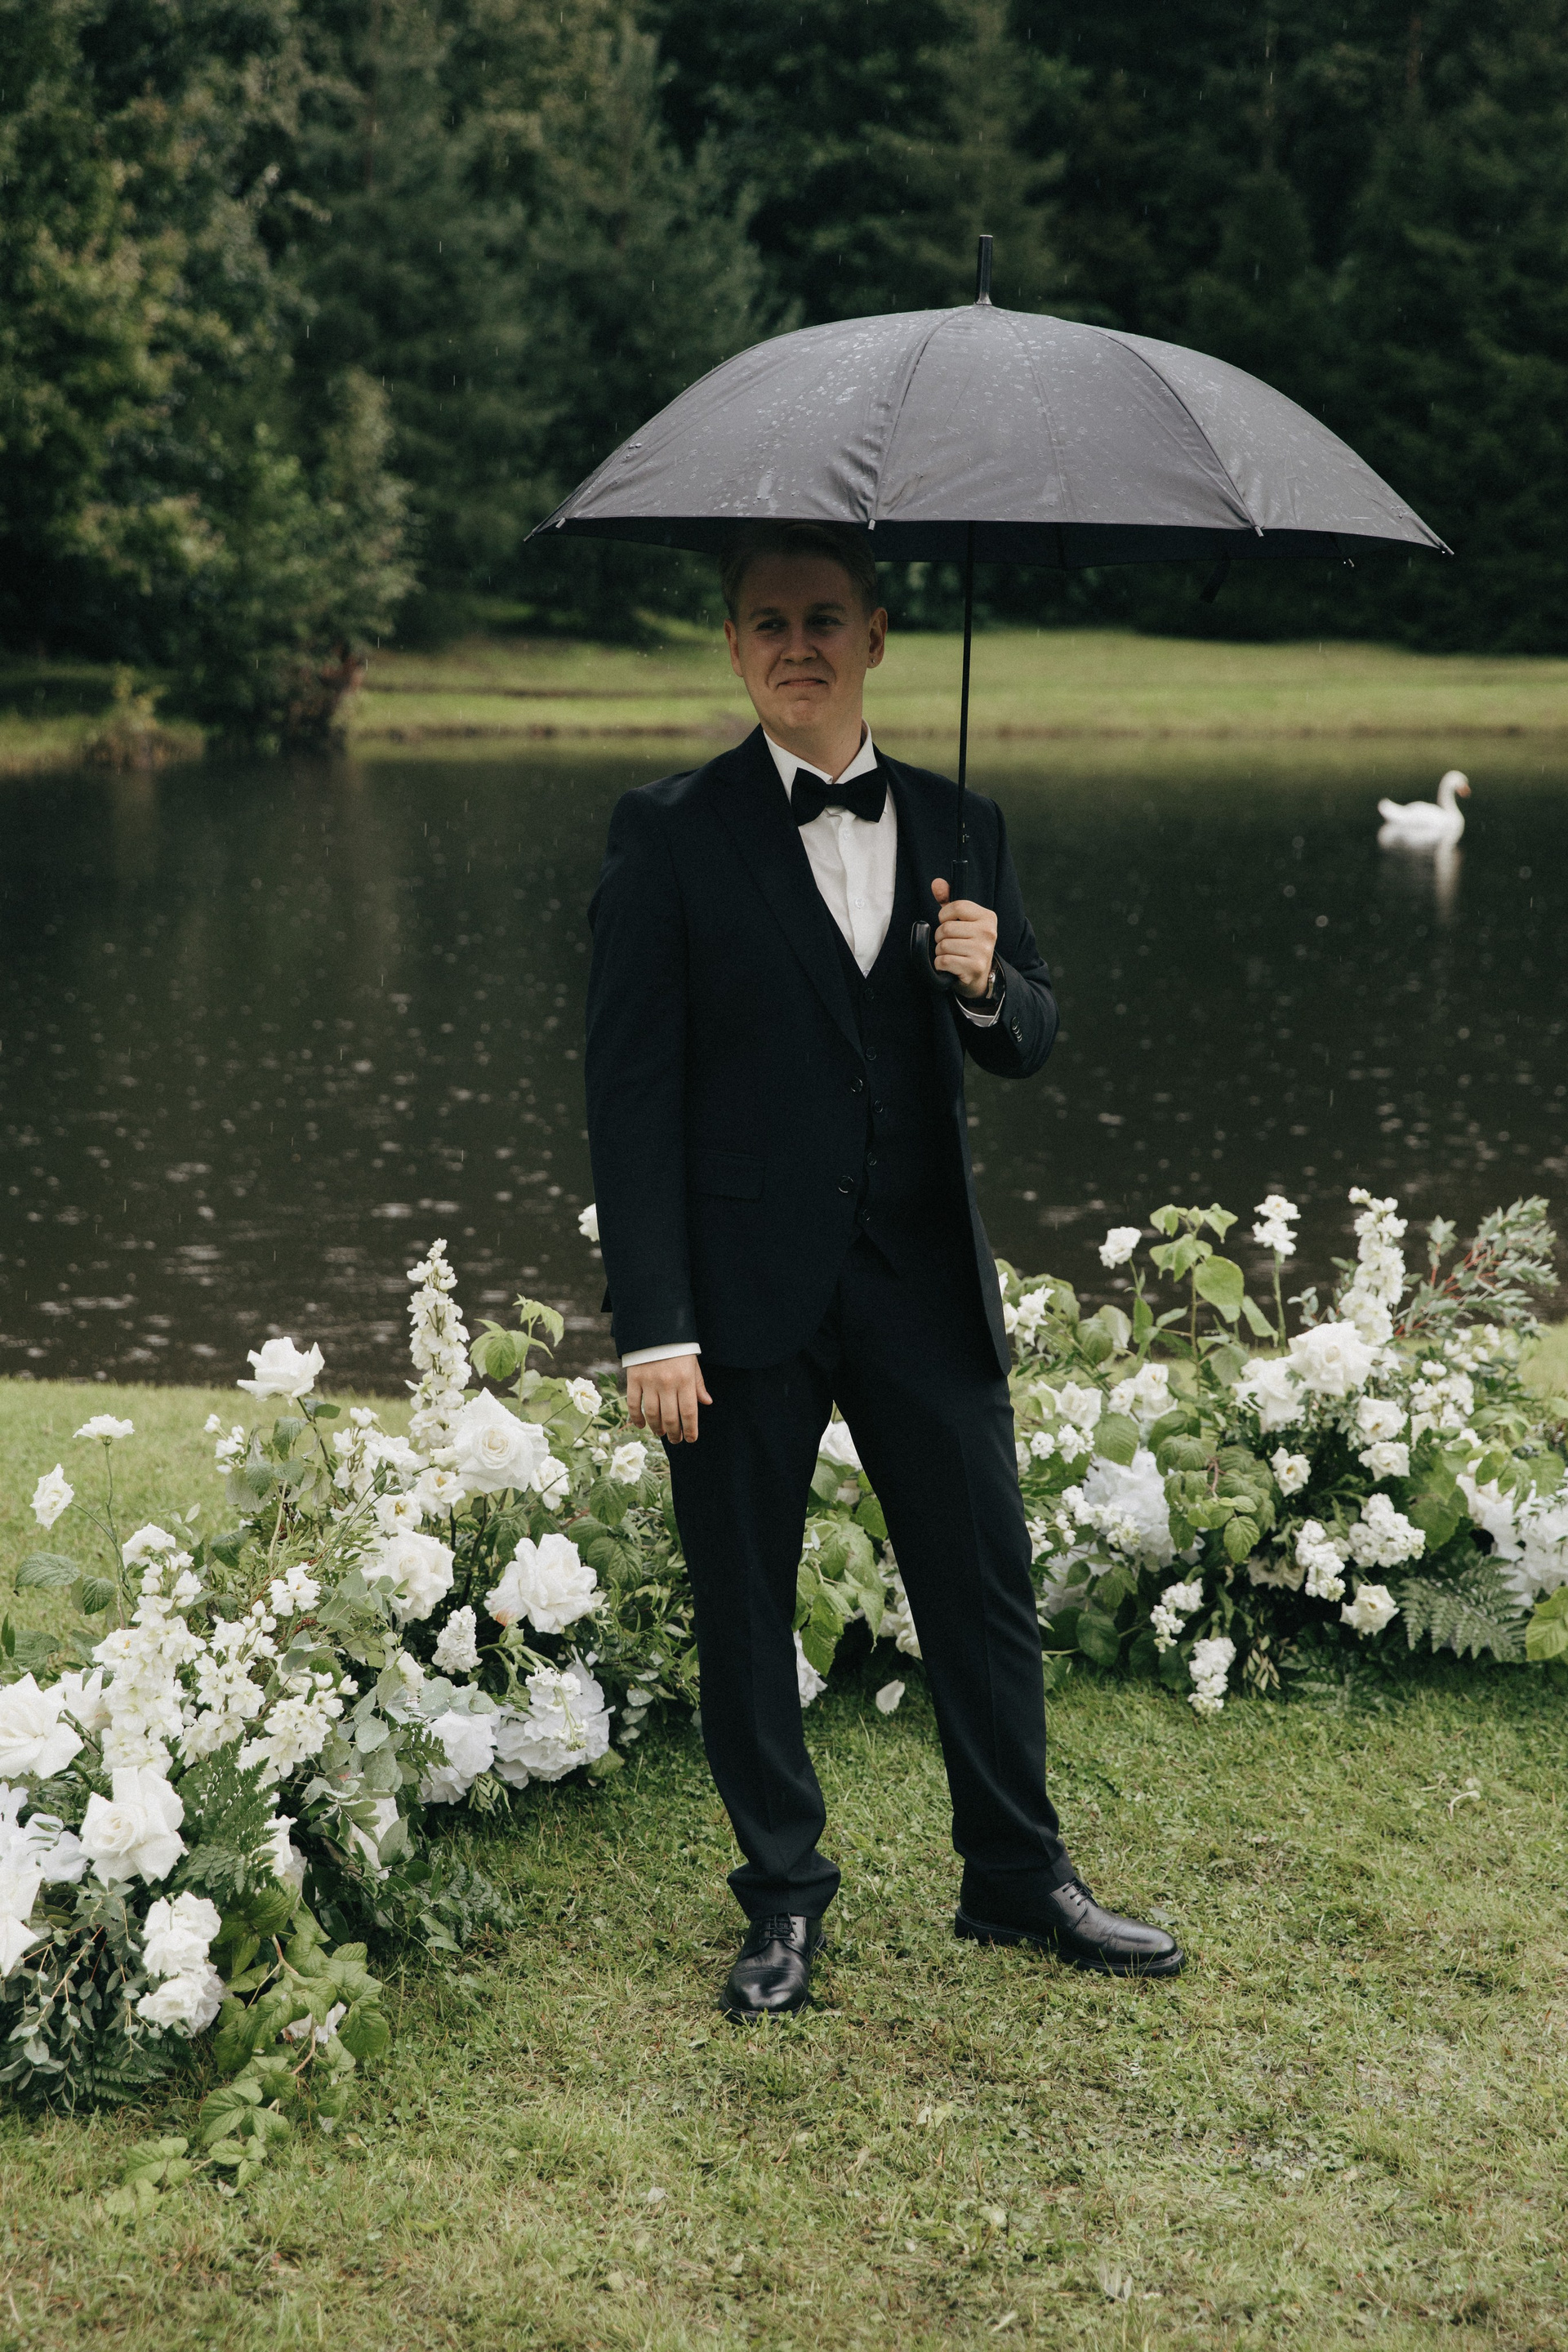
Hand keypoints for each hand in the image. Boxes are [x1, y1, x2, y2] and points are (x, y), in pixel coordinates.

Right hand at [626, 1352, 712, 1443]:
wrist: (655, 1327)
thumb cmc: (677, 1348)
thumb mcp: (692, 1363)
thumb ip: (698, 1384)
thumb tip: (706, 1402)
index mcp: (685, 1380)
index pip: (689, 1412)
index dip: (690, 1429)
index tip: (691, 1439)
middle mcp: (667, 1383)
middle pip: (670, 1417)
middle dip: (674, 1433)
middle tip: (676, 1440)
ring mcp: (649, 1382)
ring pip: (652, 1413)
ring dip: (657, 1427)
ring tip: (662, 1433)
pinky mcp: (634, 1379)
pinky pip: (634, 1403)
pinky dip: (636, 1417)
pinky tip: (641, 1425)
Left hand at [930, 879, 998, 998]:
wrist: (979, 977)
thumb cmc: (968, 944)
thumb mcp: (961, 920)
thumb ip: (948, 900)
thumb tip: (936, 883)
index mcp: (987, 917)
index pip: (955, 906)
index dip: (944, 916)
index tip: (949, 923)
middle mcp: (988, 933)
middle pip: (946, 928)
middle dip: (940, 937)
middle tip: (950, 943)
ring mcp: (982, 951)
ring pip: (943, 945)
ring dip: (940, 952)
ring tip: (952, 955)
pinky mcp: (974, 968)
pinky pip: (943, 961)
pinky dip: (940, 964)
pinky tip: (950, 966)